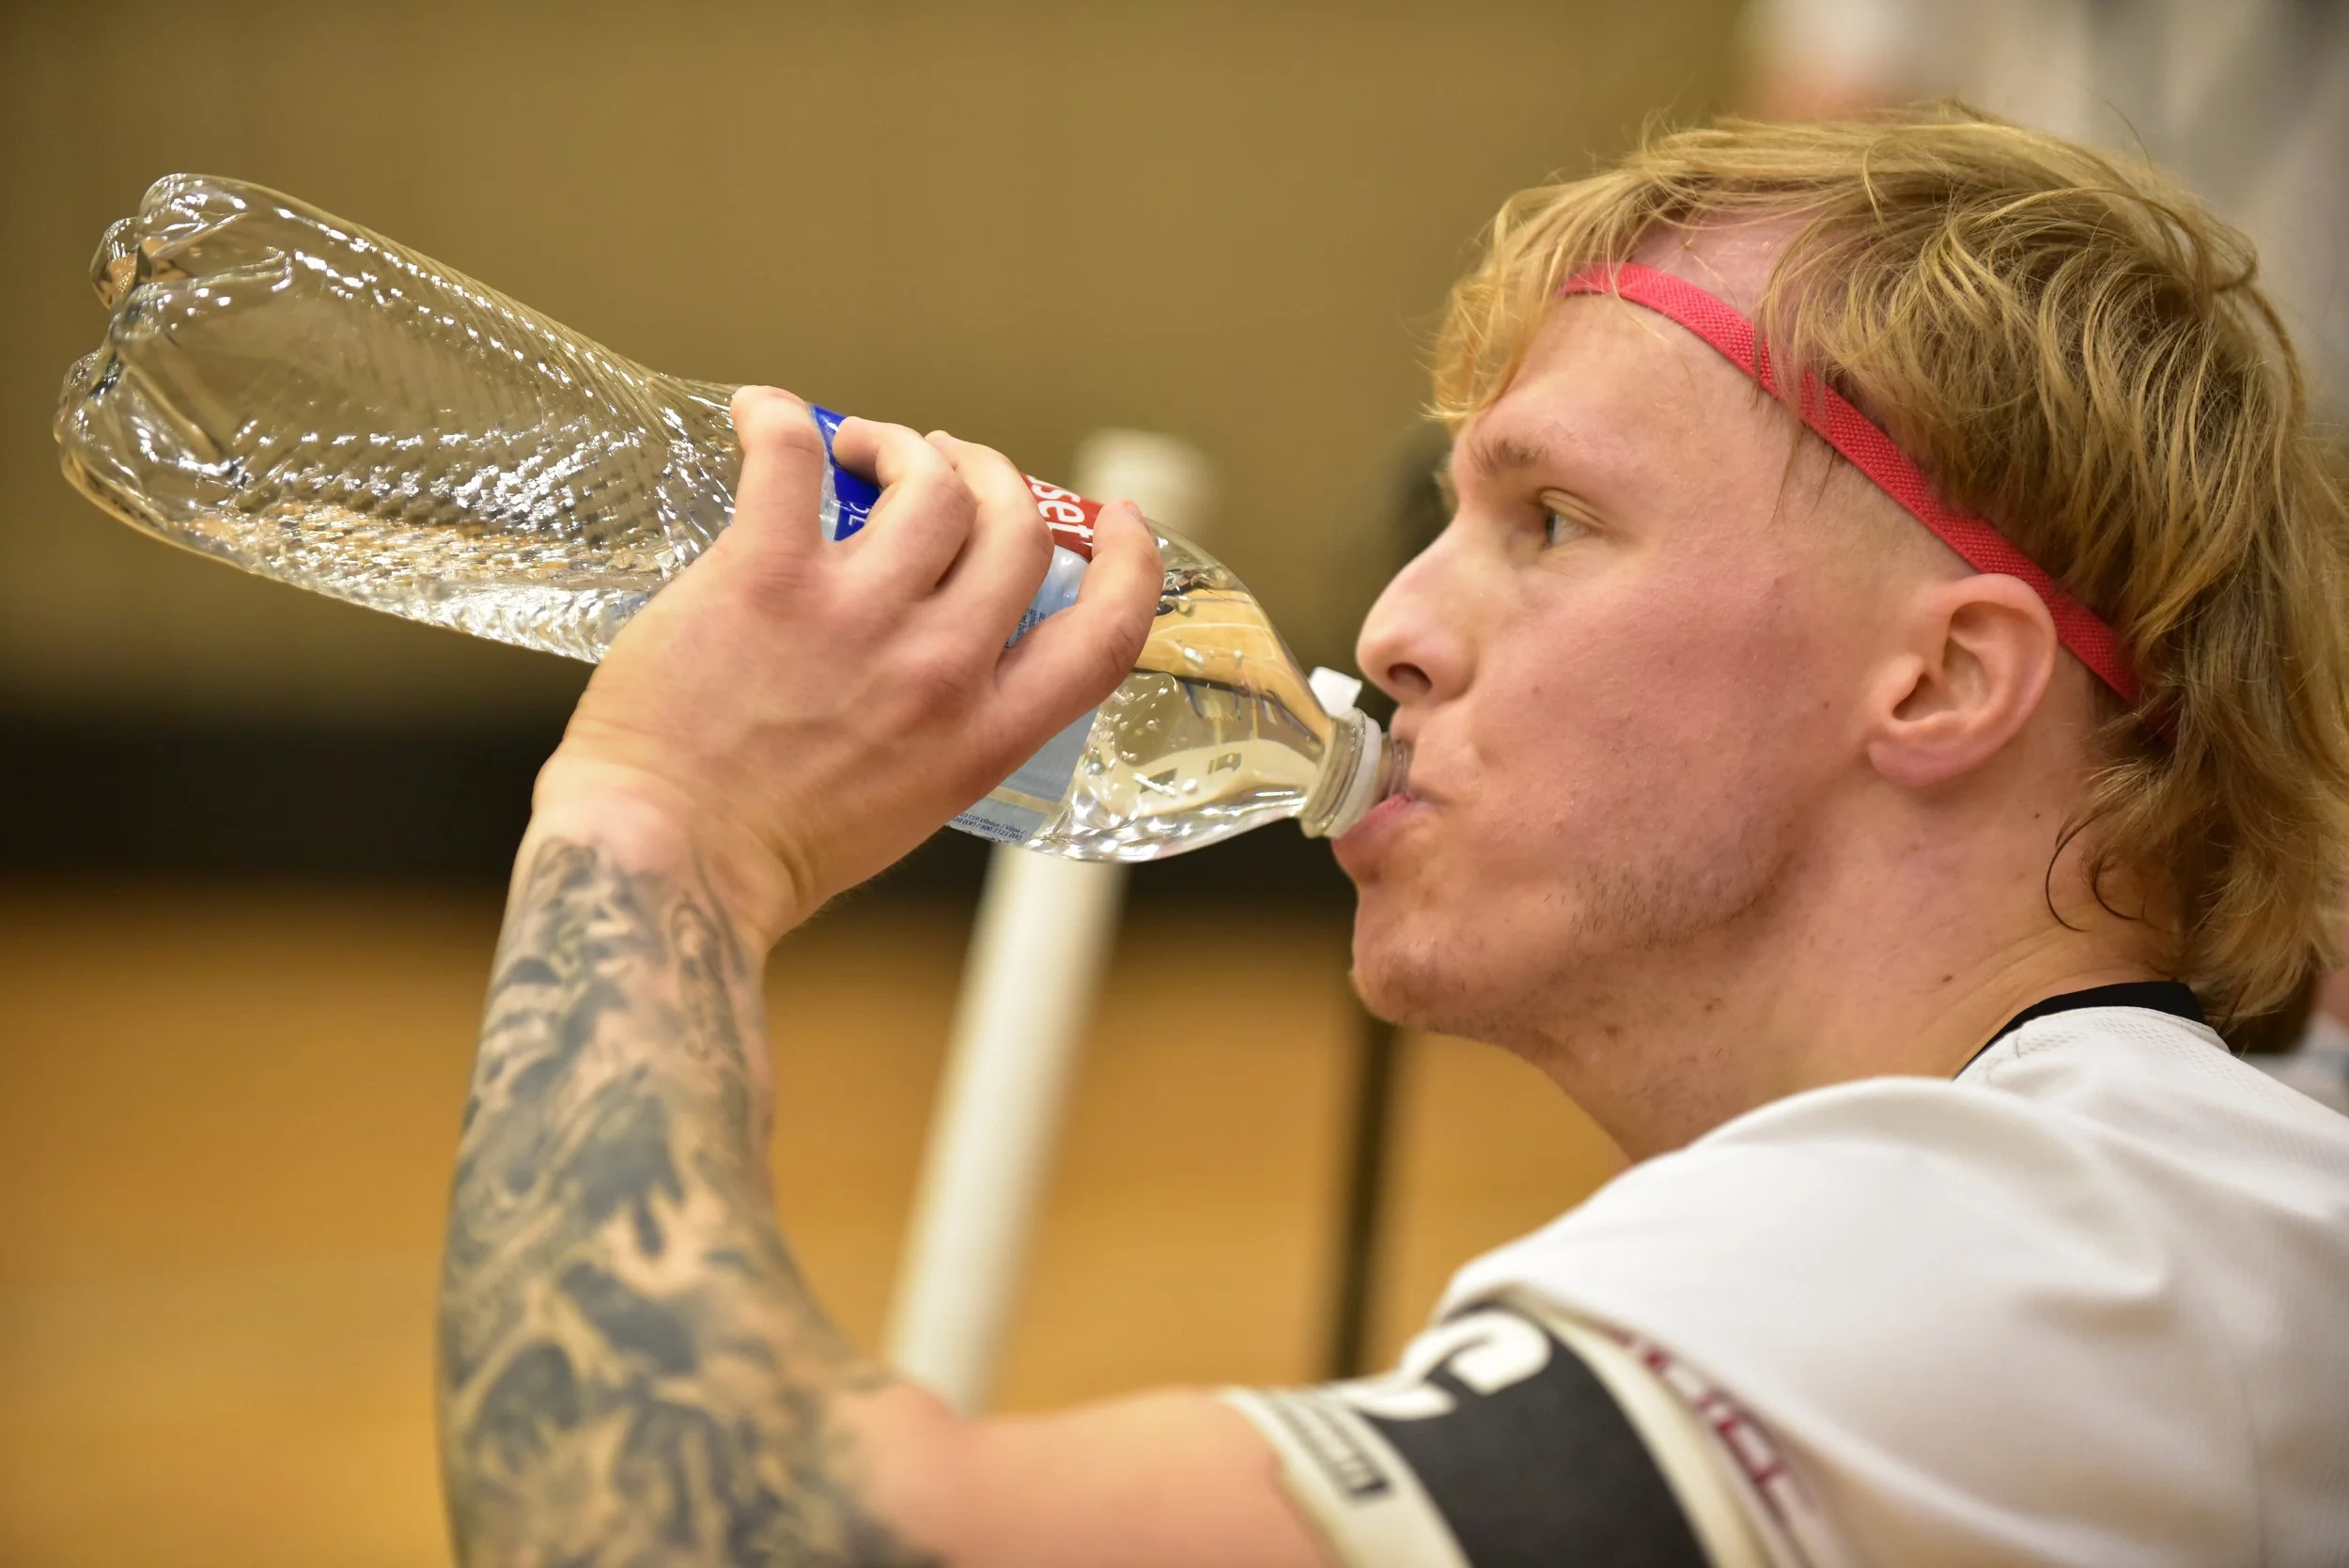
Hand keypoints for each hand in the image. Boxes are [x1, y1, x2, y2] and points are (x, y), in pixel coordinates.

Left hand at [530, 385, 1161, 949]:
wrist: (665, 866)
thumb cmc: (762, 857)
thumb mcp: (906, 808)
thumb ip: (941, 734)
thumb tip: (938, 665)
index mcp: (982, 736)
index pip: (1103, 635)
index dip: (1127, 562)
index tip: (1117, 521)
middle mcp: (939, 670)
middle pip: (1017, 529)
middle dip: (995, 476)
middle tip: (946, 463)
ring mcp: (856, 618)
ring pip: (933, 481)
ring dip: (905, 444)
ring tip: (860, 447)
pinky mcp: (765, 576)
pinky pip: (792, 457)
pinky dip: (779, 418)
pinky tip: (764, 413)